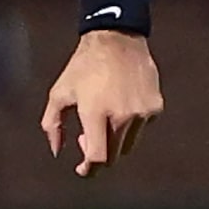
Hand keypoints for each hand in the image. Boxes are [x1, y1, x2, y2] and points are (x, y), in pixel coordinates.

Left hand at [41, 31, 162, 176]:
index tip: (82, 170)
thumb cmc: (83, 66)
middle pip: (113, 155)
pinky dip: (129, 127)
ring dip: (114, 142)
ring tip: (102, 121)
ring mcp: (142, 112)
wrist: (117, 39)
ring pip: (128, 145)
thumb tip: (57, 151)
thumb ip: (53, 124)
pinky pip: (141, 129)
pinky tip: (119, 106)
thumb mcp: (59, 93)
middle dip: (98, 154)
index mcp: (95, 112)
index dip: (89, 169)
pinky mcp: (155, 107)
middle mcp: (122, 115)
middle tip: (86, 138)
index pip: (98, 156)